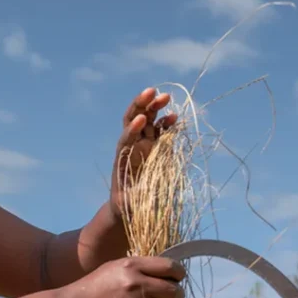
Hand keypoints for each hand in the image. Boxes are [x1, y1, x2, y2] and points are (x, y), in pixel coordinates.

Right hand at [65, 256, 185, 297]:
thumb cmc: (97, 284)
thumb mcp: (117, 266)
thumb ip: (142, 267)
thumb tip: (169, 273)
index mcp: (133, 266)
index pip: (170, 267)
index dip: (179, 273)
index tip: (178, 278)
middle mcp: (136, 285)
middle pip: (173, 291)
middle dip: (176, 294)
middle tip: (171, 295)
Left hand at [109, 87, 177, 222]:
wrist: (128, 203)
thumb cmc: (127, 205)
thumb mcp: (127, 204)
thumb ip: (134, 198)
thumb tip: (143, 194)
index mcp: (123, 159)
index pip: (125, 139)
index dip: (132, 130)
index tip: (139, 120)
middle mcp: (132, 147)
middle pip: (133, 120)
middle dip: (141, 105)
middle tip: (151, 92)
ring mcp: (144, 144)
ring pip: (147, 120)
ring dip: (154, 106)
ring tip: (165, 96)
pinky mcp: (156, 146)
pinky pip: (161, 130)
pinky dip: (167, 122)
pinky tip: (174, 116)